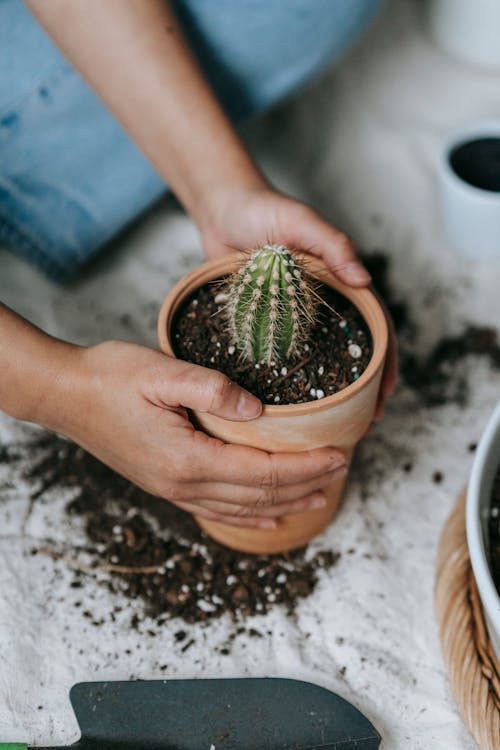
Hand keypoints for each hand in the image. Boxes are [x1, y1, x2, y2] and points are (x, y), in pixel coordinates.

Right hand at [54, 341, 346, 527]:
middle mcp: (182, 484)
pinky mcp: (166, 484)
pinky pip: (217, 510)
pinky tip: (267, 517)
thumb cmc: (110, 378)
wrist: (66, 396)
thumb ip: (214, 389)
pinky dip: (249, 516)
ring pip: (242, 508)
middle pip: (259, 495)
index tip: (339, 453)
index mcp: (187, 459)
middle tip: (343, 468)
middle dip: (306, 484)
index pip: (263, 471)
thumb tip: (260, 410)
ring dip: (285, 504)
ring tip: (320, 498)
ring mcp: (173, 489)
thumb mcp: (162, 372)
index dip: (305, 465)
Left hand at [199, 184, 396, 416]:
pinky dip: (289, 375)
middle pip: (350, 347)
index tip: (387, 392)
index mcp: (340, 279)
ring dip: (328, 386)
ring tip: (332, 421)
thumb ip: (332, 245)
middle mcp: (321, 300)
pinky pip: (281, 350)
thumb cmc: (262, 208)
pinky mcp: (264, 317)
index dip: (385, 360)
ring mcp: (293, 312)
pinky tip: (287, 400)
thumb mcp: (301, 222)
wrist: (221, 209)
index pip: (374, 324)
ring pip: (317, 354)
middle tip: (364, 421)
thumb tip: (365, 279)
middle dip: (362, 385)